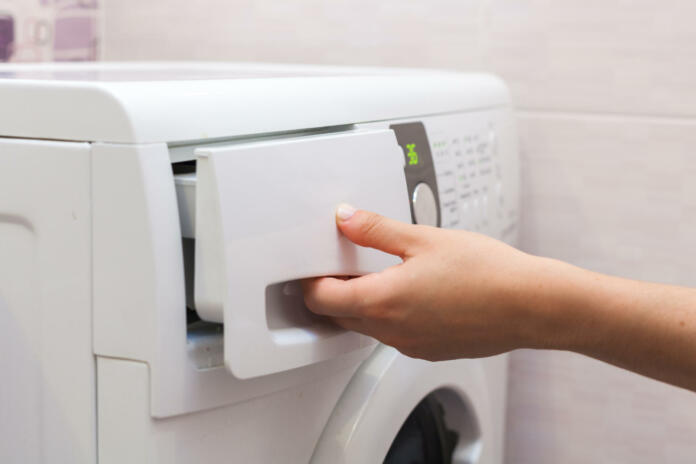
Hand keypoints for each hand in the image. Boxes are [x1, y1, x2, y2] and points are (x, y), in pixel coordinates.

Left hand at [302, 204, 547, 360]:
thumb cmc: (488, 273)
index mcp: (383, 301)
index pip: (322, 299)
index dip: (310, 281)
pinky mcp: (428, 350)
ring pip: (365, 327)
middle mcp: (392, 331)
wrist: (531, 305)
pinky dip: (386, 315)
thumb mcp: (424, 238)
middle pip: (339, 315)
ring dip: (360, 303)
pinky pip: (392, 335)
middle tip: (342, 263)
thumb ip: (376, 229)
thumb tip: (346, 219)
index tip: (313, 266)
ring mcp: (410, 345)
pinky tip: (408, 292)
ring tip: (378, 272)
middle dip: (332, 292)